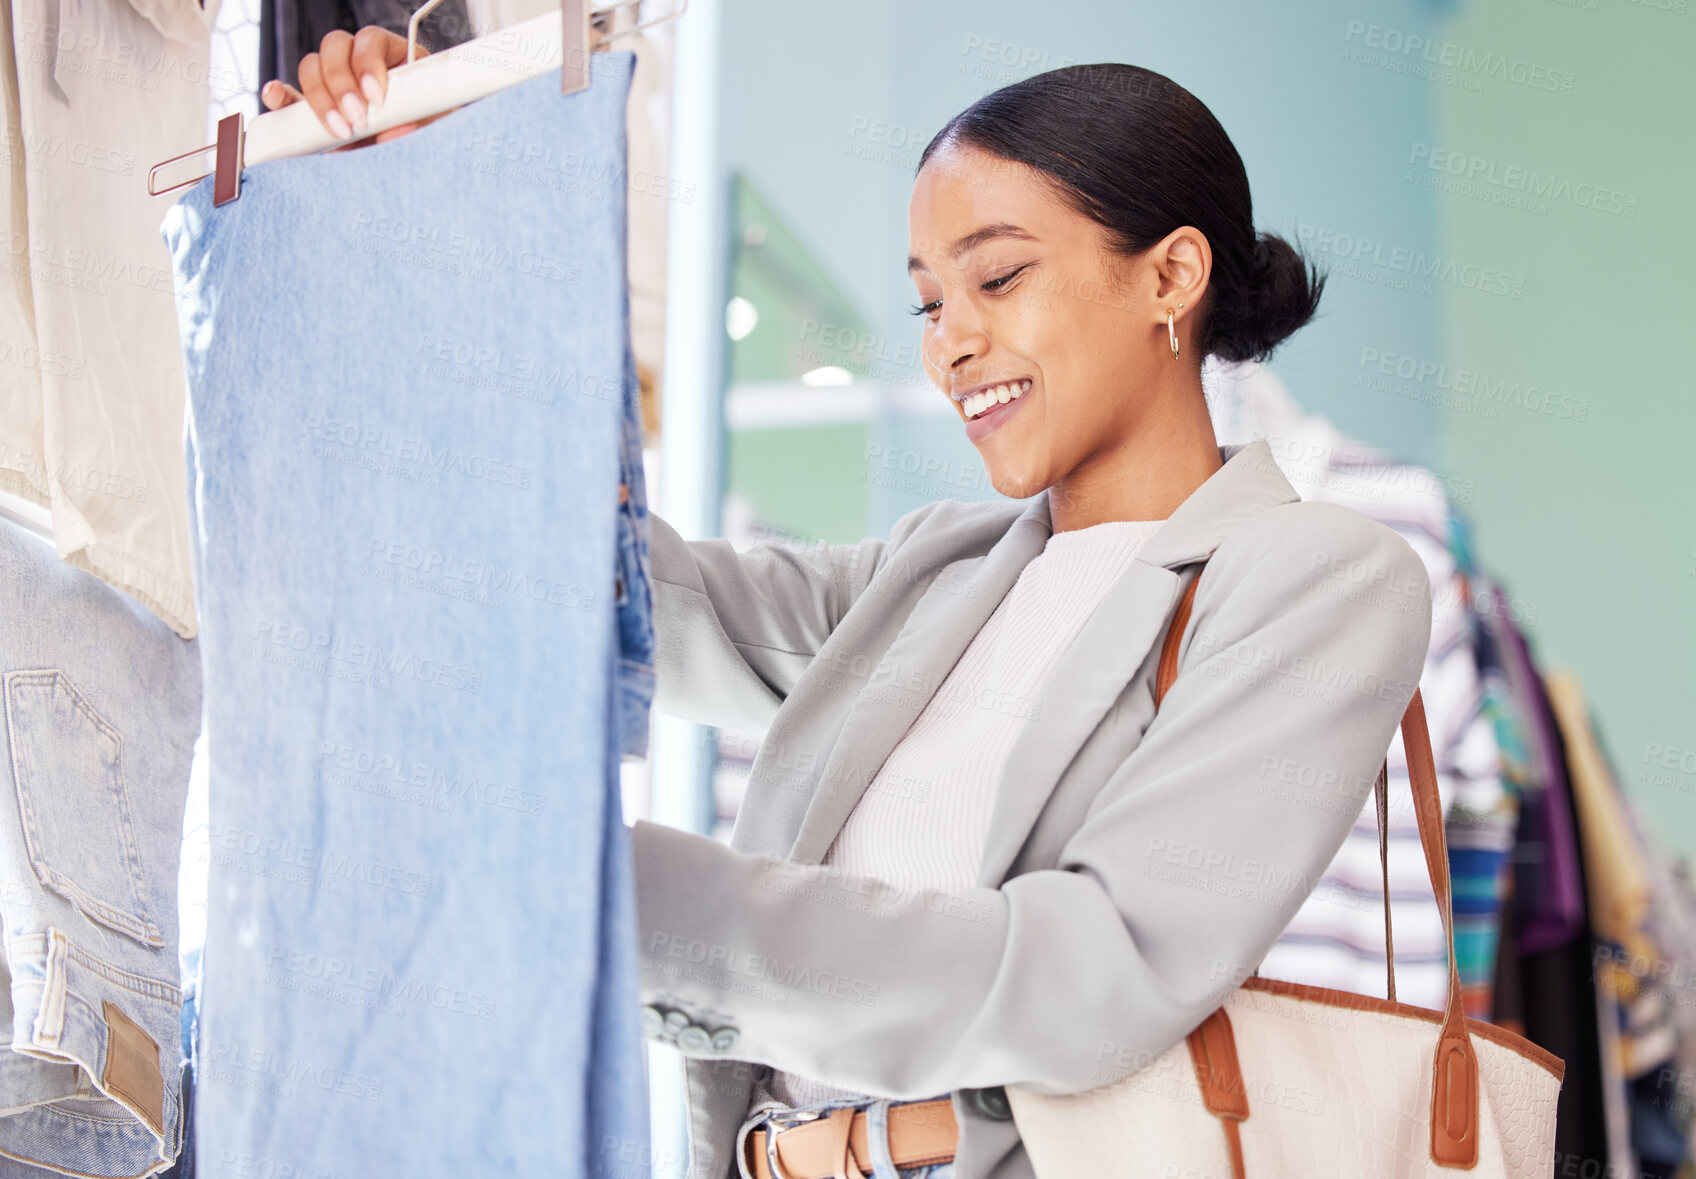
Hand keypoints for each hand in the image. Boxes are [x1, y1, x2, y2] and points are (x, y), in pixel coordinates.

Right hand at [259, 26, 457, 147]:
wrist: (412, 160)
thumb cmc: (425, 132)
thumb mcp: (432, 126)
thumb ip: (421, 124)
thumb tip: (396, 130)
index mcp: (391, 56)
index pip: (371, 40)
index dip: (369, 63)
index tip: (376, 98)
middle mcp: (356, 62)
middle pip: (334, 46)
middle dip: (342, 83)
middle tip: (357, 119)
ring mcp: (330, 82)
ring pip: (310, 66)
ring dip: (320, 97)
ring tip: (339, 131)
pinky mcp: (310, 107)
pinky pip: (288, 94)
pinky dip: (281, 96)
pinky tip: (279, 100)